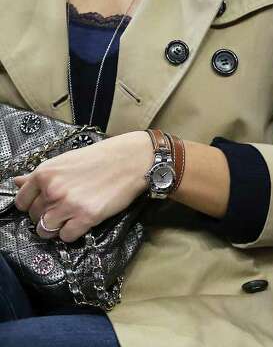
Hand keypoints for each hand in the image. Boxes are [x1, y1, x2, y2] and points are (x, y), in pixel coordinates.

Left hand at [13, 131, 153, 242]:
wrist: (133, 160)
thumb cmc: (101, 158)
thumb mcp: (66, 160)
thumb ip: (41, 175)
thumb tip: (16, 182)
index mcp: (45, 173)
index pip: (21, 202)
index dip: (32, 205)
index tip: (44, 204)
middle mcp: (52, 190)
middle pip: (34, 217)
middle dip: (46, 216)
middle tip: (64, 209)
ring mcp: (68, 205)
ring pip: (46, 230)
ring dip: (57, 227)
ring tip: (71, 218)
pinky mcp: (86, 217)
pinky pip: (66, 237)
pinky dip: (73, 233)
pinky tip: (83, 221)